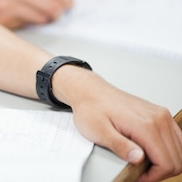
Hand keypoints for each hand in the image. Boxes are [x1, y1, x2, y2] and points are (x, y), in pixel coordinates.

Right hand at [0, 0, 72, 28]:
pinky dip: (30, 23)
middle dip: (61, 9)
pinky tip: (26, 18)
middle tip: (63, 11)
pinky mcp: (0, 20)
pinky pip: (26, 24)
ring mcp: (6, 4)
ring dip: (47, 18)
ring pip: (42, 16)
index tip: (69, 0)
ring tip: (46, 16)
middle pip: (51, 2)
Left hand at [53, 66, 181, 181]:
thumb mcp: (100, 131)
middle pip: (177, 159)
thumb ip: (120, 146)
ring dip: (166, 162)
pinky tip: (151, 154)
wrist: (90, 91)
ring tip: (146, 165)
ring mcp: (160, 115)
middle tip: (141, 174)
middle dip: (160, 172)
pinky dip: (168, 151)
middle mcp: (158, 118)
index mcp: (146, 124)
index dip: (153, 177)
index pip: (166, 163)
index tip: (138, 178)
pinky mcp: (159, 114)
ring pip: (179, 150)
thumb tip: (138, 159)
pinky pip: (175, 139)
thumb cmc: (92, 108)